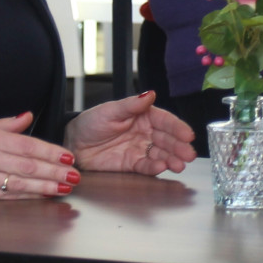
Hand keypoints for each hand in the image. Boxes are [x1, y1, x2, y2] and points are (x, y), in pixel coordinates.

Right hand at [0, 112, 78, 198]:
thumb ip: (6, 125)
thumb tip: (28, 116)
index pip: (27, 146)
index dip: (50, 152)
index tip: (68, 157)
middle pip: (28, 166)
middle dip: (55, 171)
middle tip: (75, 175)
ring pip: (21, 183)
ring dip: (46, 186)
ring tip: (65, 187)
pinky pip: (9, 196)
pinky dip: (28, 196)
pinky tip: (44, 196)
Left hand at [65, 90, 196, 176]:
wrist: (74, 143)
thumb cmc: (91, 122)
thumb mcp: (110, 110)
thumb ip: (132, 105)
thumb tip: (150, 94)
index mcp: (144, 116)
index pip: (165, 121)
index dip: (177, 128)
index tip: (188, 134)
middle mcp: (146, 133)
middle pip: (167, 140)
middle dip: (179, 147)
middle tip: (189, 154)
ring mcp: (140, 149)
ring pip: (161, 154)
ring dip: (172, 160)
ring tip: (179, 165)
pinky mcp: (133, 164)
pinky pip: (147, 166)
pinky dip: (155, 168)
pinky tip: (162, 167)